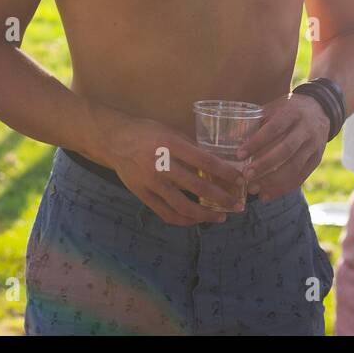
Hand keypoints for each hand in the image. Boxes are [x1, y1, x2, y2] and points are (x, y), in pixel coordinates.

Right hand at [100, 113, 243, 225]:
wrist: (112, 140)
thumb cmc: (145, 132)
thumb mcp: (170, 131)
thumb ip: (190, 147)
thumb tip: (216, 163)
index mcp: (170, 144)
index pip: (205, 161)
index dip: (225, 172)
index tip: (241, 180)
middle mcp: (161, 164)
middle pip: (198, 186)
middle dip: (222, 197)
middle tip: (238, 204)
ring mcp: (150, 183)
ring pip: (183, 206)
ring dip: (206, 214)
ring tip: (221, 216)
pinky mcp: (142, 195)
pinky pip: (167, 213)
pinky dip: (185, 220)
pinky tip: (197, 220)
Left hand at [238, 93, 329, 202]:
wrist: (321, 109)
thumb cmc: (289, 109)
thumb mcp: (274, 107)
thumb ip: (256, 120)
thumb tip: (230, 136)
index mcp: (293, 112)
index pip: (274, 128)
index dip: (257, 142)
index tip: (239, 155)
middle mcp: (306, 129)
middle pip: (286, 150)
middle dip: (265, 165)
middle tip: (246, 176)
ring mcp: (314, 146)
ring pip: (294, 167)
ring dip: (273, 181)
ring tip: (253, 189)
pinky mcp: (317, 159)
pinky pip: (301, 177)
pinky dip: (283, 188)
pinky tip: (267, 195)